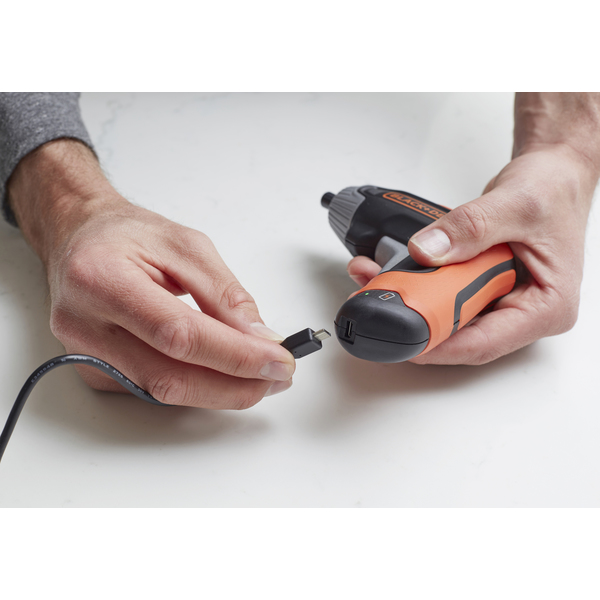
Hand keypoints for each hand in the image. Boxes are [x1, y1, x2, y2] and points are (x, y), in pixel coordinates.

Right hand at [8, 140, 294, 406]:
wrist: (79, 239)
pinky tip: (218, 372)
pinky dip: (195, 386)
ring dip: (220, 391)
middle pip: (170, 377)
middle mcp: (85, 324)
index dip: (235, 355)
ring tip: (258, 376)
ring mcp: (85, 354)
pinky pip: (154, 390)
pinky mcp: (95, 372)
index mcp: (102, 279)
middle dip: (234, 386)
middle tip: (276, 377)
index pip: (179, 334)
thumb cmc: (126, 235)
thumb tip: (259, 337)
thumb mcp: (186, 245)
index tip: (277, 360)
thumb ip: (224, 293)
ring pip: (163, 393)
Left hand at [348, 143, 597, 363]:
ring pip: (450, 317)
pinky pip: (448, 295)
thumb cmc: (554, 191)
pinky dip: (423, 284)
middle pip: (461, 335)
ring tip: (381, 278)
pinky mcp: (485, 289)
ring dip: (415, 301)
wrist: (554, 174)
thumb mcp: (516, 204)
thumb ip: (470, 227)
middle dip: (417, 321)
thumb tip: (427, 251)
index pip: (485, 344)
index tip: (404, 338)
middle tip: (383, 300)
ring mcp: (503, 302)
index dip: (439, 347)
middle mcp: (524, 313)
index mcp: (547, 308)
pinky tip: (398, 269)